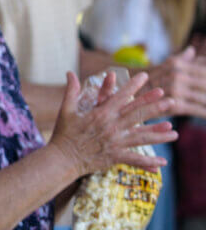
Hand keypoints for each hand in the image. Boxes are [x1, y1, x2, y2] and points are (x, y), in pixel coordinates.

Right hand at [49, 71, 176, 177]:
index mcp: (100, 114)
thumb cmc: (63, 133)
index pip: (120, 97)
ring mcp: (114, 143)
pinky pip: (135, 159)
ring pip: (141, 137)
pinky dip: (149, 162)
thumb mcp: (66, 110)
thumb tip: (69, 72)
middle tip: (171, 101)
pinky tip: (163, 162)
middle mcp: (110, 127)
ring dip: (158, 134)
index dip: (133, 86)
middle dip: (154, 108)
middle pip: (136, 115)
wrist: (61, 159)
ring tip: (175, 132)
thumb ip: (71, 91)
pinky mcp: (114, 157)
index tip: (144, 77)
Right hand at [146, 46, 205, 117]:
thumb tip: (191, 50)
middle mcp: (176, 75)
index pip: (203, 68)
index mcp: (176, 65)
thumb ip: (180, 60)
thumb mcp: (164, 67)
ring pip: (203, 96)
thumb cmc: (145, 81)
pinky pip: (195, 109)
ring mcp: (175, 89)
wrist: (124, 92)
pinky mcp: (174, 105)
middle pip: (205, 82)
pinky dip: (204, 112)